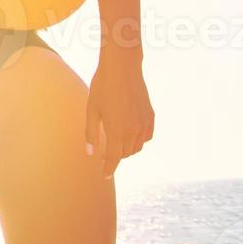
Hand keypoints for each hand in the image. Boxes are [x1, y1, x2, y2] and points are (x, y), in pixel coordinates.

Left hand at [85, 52, 154, 178]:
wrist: (123, 68)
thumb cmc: (102, 86)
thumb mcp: (92, 109)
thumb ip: (91, 133)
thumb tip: (91, 153)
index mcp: (116, 130)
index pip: (113, 157)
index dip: (108, 168)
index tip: (104, 175)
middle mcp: (133, 130)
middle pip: (125, 153)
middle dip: (115, 156)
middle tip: (104, 153)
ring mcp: (144, 123)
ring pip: (137, 147)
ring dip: (126, 150)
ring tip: (116, 144)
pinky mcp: (151, 117)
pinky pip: (147, 137)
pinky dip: (139, 141)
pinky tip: (130, 135)